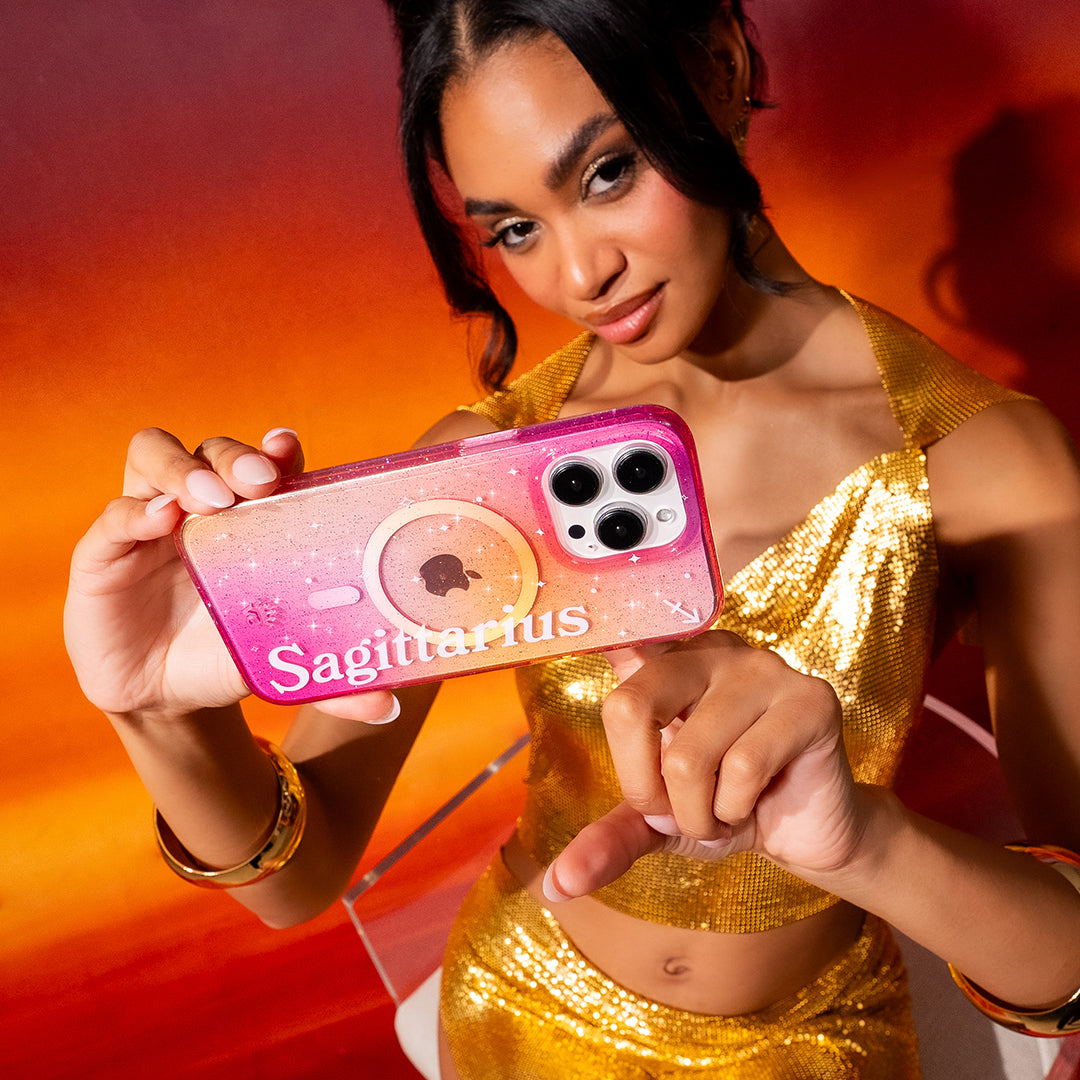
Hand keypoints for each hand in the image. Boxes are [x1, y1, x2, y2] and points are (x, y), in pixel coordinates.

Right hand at [64, 427, 395, 723]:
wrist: (166, 695)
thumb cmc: (231, 653)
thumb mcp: (283, 660)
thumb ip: (332, 678)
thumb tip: (386, 707)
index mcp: (251, 518)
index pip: (264, 463)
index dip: (276, 450)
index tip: (288, 449)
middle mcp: (201, 507)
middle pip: (212, 451)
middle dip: (235, 456)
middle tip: (258, 481)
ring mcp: (149, 523)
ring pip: (154, 457)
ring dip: (184, 469)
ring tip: (210, 499)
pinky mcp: (104, 553)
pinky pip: (113, 518)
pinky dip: (134, 511)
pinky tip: (160, 520)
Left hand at [544, 631, 861, 900]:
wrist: (806, 833)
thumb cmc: (727, 807)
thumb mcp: (659, 822)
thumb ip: (610, 837)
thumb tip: (556, 885)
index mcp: (667, 663)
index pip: (616, 640)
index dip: (592, 628)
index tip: (573, 616)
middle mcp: (710, 652)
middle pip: (632, 703)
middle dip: (645, 787)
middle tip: (675, 810)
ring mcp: (762, 668)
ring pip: (689, 755)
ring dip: (700, 813)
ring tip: (725, 809)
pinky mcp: (808, 698)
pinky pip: (743, 765)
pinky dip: (738, 808)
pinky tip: (756, 802)